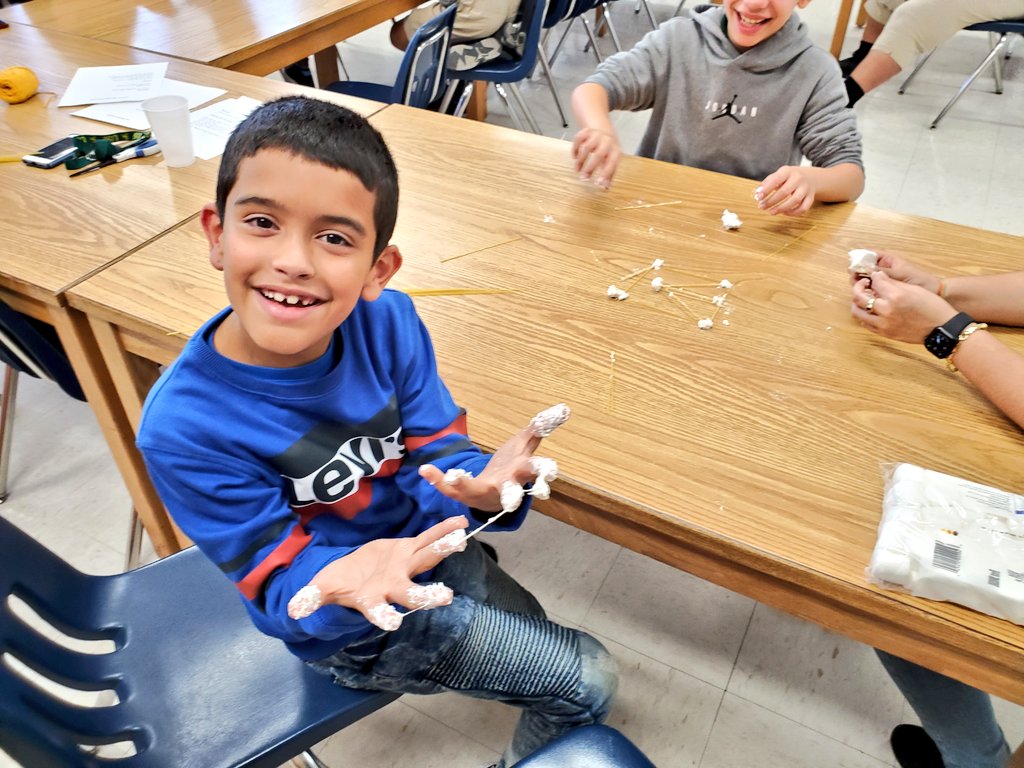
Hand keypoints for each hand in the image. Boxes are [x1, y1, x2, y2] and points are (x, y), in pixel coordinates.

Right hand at [301, 515, 467, 626]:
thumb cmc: (337, 585)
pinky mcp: (408, 550)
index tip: (392, 624)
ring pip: (425, 561)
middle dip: (427, 595)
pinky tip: (461, 524)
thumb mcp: (321, 590)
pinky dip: (442, 532)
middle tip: (445, 596)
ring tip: (461, 542)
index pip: (377, 611)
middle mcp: (393, 588)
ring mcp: (404, 568)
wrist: (353, 573)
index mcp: (371, 600)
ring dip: (442, 551)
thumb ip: (311, 598)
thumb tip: (294, 611)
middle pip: (411, 592)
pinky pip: (427, 540)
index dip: (383, 616)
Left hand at [420, 404, 568, 511]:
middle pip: (511, 492)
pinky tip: (424, 469)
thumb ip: (540, 428)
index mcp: (520, 473)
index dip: (543, 471)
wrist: (491, 495)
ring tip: (452, 475)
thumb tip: (563, 409)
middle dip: (512, 495)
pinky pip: (448, 489)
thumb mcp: (524, 447)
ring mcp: (482, 493)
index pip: (535, 471)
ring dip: (463, 485)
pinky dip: (436, 479)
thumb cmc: (511, 469)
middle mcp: (504, 487)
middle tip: (512, 501)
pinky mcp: (463, 494)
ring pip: (475, 492)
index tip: (550, 472)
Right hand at [572, 127, 620, 189]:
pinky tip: (575, 157)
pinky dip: (575, 149)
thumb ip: (608, 175)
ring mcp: (596, 135)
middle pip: (598, 155)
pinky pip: (578, 140)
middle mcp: (607, 141)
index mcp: (615, 151)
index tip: (597, 183)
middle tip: (583, 178)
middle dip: (590, 168)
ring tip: (577, 170)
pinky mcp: (587, 131)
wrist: (604, 131)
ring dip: (580, 161)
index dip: (605, 173)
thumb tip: (605, 188)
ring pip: (586, 148)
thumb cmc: (608, 151)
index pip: (611, 163)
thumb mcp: (611, 162)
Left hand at [755, 166, 815, 215]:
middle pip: (784, 192)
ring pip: (795, 200)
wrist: (810, 177)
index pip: (776, 179)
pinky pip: (804, 207)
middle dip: (771, 201)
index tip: (758, 197)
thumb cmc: (789, 178)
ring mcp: (806, 188)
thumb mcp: (779, 175)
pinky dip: (794, 212)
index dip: (766, 189)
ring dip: (782, 208)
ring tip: (771, 212)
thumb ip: (767, 183)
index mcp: (788, 171)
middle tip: (761, 207)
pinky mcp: (811, 197)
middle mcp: (798, 179)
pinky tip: (785, 213)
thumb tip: (756, 194)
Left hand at [851, 271, 956, 343]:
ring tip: (865, 298)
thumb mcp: (915, 289)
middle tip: (864, 284)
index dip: (873, 276)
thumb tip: (879, 277)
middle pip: (859, 297)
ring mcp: (883, 324)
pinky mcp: (884, 333)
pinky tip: (871, 310)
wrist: (942, 329)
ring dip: (858, 303)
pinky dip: (864, 315)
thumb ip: (894, 283)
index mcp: (896, 296)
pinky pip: (865, 323)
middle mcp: (886, 310)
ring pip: (857, 312)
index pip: (875, 281)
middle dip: (859, 287)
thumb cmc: (933, 307)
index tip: (875, 276)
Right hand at [859, 250, 941, 292]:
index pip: (867, 254)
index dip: (858, 259)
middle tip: (856, 281)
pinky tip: (867, 295)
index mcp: (887, 258)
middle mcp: (882, 267)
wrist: (933, 292)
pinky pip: (871, 287)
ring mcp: (883, 278)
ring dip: (861, 283)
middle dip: (857, 273)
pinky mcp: (884, 288)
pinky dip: (867, 290)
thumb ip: (881, 271)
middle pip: (863, 267)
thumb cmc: (918, 280)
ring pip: (865, 278)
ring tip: (862, 289)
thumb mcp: (899, 274)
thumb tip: (863, 268)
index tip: (853, 268)